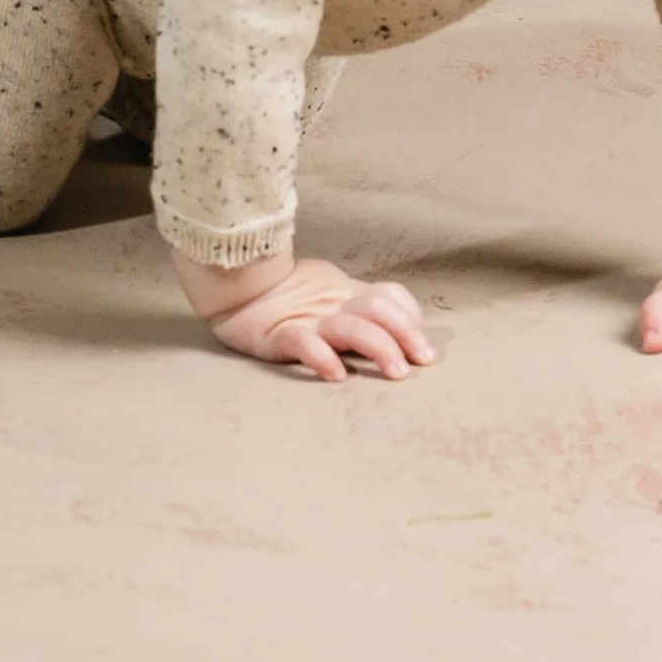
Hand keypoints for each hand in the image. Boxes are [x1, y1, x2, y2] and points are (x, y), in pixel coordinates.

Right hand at [193, 255, 437, 382]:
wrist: (237, 287)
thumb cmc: (290, 299)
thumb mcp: (333, 298)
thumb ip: (361, 310)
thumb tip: (404, 333)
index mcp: (347, 295)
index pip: (389, 295)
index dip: (411, 317)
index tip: (424, 348)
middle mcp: (334, 305)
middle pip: (378, 308)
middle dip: (406, 334)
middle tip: (421, 363)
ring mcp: (308, 320)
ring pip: (351, 327)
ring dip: (379, 347)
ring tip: (396, 372)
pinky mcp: (279, 335)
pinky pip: (303, 344)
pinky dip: (322, 358)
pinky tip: (336, 374)